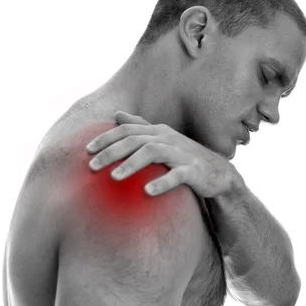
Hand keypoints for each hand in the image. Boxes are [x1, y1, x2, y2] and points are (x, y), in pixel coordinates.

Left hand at [85, 110, 234, 197]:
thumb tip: (117, 115)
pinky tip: (147, 191)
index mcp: (158, 132)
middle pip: (135, 140)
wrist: (218, 174)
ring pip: (153, 152)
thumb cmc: (185, 158)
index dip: (106, 138)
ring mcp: (181, 153)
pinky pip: (177, 175)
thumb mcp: (162, 140)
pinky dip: (162, 182)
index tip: (86, 150)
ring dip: (132, 164)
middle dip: (111, 152)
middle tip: (92, 166)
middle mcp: (168, 138)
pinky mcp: (194, 171)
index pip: (127, 130)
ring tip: (114, 178)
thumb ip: (140, 127)